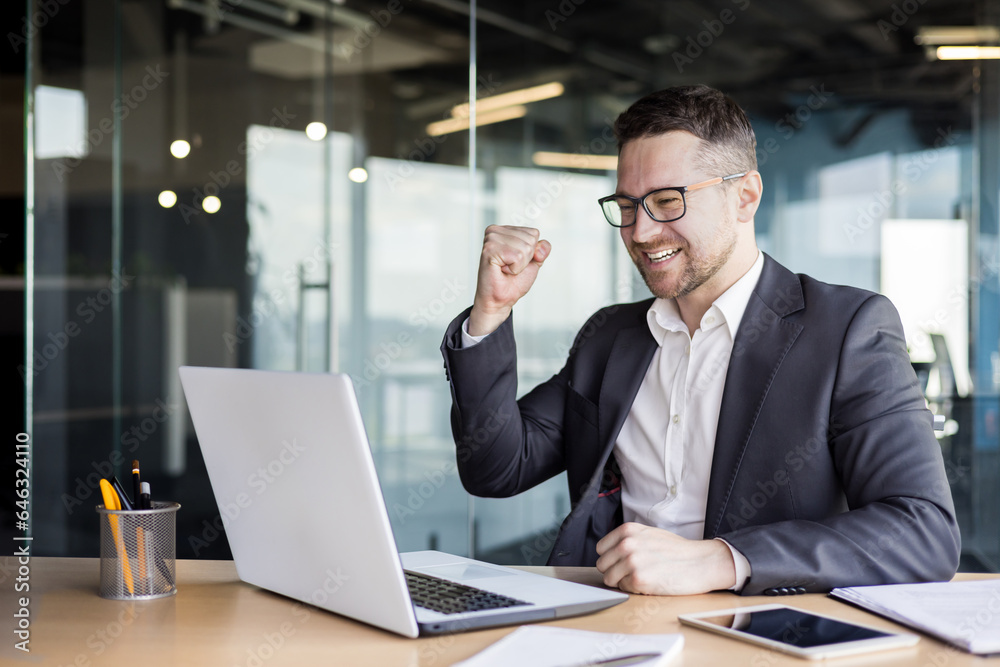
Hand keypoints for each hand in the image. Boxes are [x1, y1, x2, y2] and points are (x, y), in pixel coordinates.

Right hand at [468, 225, 550, 335]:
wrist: (500, 299)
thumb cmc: (513, 281)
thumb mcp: (533, 262)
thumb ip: (542, 249)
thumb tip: (542, 246)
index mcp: (505, 230)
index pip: (534, 233)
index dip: (531, 252)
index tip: (516, 261)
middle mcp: (495, 231)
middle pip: (531, 239)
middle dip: (526, 259)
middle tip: (510, 267)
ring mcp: (491, 239)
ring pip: (525, 248)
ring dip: (519, 265)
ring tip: (505, 268)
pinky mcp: (489, 250)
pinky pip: (517, 256)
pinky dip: (514, 268)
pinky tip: (501, 270)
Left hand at [595, 523, 736, 594]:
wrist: (700, 562)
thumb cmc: (677, 550)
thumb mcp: (649, 534)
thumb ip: (628, 540)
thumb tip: (609, 552)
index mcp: (628, 531)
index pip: (601, 549)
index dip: (611, 558)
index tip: (621, 562)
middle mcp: (626, 544)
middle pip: (602, 565)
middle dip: (615, 571)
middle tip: (634, 572)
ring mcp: (631, 562)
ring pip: (609, 579)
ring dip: (623, 581)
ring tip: (642, 577)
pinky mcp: (638, 580)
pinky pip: (624, 589)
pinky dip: (635, 589)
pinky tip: (650, 583)